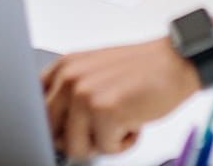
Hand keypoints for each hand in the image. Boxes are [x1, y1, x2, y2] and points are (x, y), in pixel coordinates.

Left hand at [42, 38, 201, 158]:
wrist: (176, 62)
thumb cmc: (141, 70)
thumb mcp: (95, 71)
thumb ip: (72, 92)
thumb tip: (54, 127)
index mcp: (65, 67)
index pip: (36, 105)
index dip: (50, 126)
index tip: (63, 133)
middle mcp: (70, 79)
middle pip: (50, 132)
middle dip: (76, 139)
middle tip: (100, 129)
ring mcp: (86, 95)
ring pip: (75, 147)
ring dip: (101, 143)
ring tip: (120, 122)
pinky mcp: (106, 112)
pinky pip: (106, 149)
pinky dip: (124, 144)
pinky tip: (135, 121)